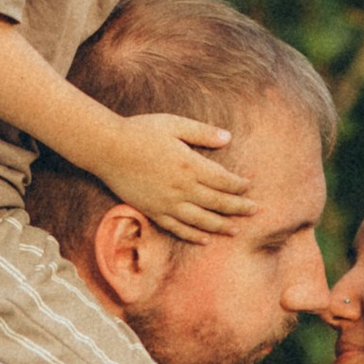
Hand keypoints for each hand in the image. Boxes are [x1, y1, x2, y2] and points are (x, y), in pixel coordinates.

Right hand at [89, 106, 253, 238]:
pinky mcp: (153, 211)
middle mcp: (182, 188)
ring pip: (201, 220)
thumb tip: (228, 138)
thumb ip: (202, 132)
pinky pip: (178, 228)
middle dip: (239, 208)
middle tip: (255, 211)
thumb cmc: (141, 131)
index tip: (250, 186)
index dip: (239, 185)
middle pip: (218, 203)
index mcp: (190, 165)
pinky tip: (205, 239)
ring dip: (221, 226)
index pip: (223, 181)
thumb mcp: (174, 124)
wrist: (107, 148)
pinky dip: (194, 235)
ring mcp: (167, 203)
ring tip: (236, 230)